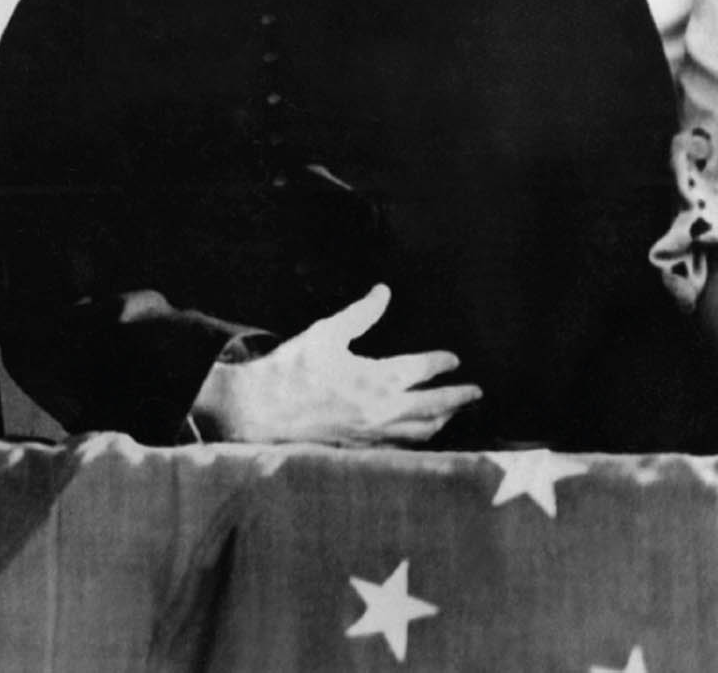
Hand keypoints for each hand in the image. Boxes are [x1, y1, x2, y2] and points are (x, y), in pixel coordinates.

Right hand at [194, 285, 480, 445]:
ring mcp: (375, 432)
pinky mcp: (362, 447)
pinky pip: (401, 447)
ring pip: (422, 430)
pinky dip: (417, 441)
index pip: (423, 369)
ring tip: (453, 414)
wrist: (263, 410)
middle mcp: (384, 408)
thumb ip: (360, 314)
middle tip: (475, 392)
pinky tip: (418, 437)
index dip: (442, 362)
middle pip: (435, 405)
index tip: (453, 359)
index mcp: (379, 377)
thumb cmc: (293, 369)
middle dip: (459, 397)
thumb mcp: (326, 333)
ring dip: (443, 420)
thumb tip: (383, 292)